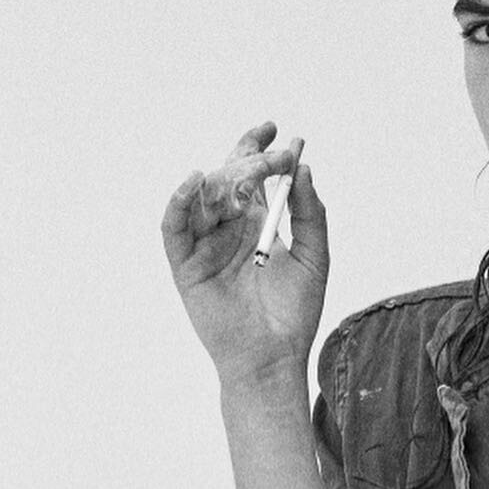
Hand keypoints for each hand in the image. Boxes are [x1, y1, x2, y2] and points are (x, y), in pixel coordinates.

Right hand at [161, 122, 329, 385]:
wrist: (273, 357)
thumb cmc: (294, 314)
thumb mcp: (314, 257)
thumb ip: (310, 215)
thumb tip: (305, 170)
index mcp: (256, 224)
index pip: (251, 176)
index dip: (260, 149)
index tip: (281, 130)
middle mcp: (227, 229)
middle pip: (226, 178)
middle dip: (246, 158)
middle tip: (270, 150)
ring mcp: (204, 245)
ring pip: (203, 196)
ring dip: (223, 178)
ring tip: (250, 174)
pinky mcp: (185, 264)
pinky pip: (174, 226)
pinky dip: (180, 201)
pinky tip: (194, 179)